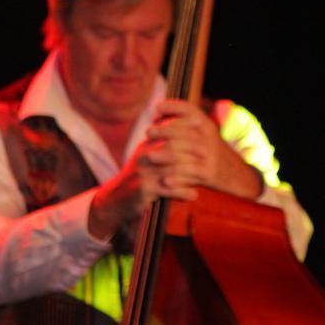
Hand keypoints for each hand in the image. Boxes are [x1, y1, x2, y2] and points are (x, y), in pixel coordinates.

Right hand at [88, 99, 262, 239]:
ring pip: (171, 168)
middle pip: (171, 146)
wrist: (116, 199)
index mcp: (146, 146)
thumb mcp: (149, 157)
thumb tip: (186, 127)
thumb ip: (164, 143)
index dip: (184, 126)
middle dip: (191, 147)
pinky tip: (194, 195)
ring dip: (191, 171)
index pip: (166, 129)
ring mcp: (143, 173)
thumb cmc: (140, 177)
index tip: (202, 124)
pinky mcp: (143, 190)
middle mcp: (144, 156)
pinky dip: (182, 192)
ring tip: (206, 176)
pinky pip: (167, 190)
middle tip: (208, 151)